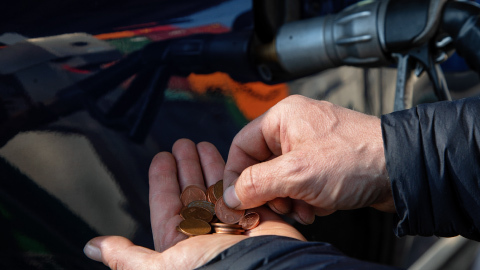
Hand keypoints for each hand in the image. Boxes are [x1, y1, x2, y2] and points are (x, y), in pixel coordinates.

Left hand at [84, 139, 304, 268]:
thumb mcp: (163, 266)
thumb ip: (128, 256)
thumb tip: (93, 247)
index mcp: (180, 242)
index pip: (166, 202)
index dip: (162, 178)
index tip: (162, 157)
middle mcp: (204, 231)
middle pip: (191, 190)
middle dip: (186, 165)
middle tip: (182, 144)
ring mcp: (230, 222)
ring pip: (214, 187)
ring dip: (208, 164)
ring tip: (201, 144)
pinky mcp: (254, 215)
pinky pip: (241, 188)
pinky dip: (234, 172)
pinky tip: (229, 158)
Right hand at [223, 95, 394, 224]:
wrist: (402, 169)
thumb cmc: (356, 159)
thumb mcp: (297, 174)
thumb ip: (256, 183)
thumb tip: (231, 195)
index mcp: (282, 117)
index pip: (241, 146)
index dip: (236, 175)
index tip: (237, 200)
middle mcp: (294, 127)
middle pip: (261, 165)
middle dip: (269, 192)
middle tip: (279, 207)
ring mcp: (311, 145)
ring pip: (281, 178)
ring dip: (289, 199)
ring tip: (305, 208)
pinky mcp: (325, 161)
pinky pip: (301, 182)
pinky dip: (306, 198)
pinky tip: (320, 206)